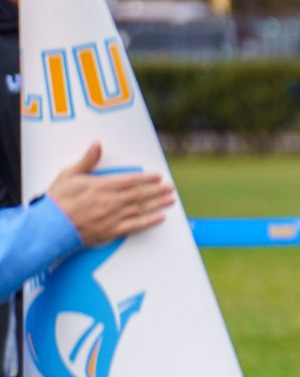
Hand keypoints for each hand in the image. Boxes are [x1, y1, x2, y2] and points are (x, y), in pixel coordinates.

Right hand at [47, 143, 175, 246]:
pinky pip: (134, 226)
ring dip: (157, 204)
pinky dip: (149, 222)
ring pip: (140, 209)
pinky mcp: (111, 231)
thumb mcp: (69, 175)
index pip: (130, 181)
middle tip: (170, 187)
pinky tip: (160, 218)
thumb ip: (87, 161)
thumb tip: (97, 145)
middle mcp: (110, 201)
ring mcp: (112, 217)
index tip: (158, 177)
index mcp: (101, 186)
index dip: (146, 179)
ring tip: (170, 199)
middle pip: (139, 194)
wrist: (50, 226)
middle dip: (157, 190)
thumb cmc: (58, 200)